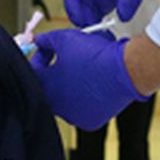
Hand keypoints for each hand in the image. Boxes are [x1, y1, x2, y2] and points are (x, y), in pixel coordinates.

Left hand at [28, 29, 147, 130]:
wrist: (127, 71)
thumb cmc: (97, 57)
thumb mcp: (66, 39)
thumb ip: (46, 40)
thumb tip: (39, 41)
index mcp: (45, 87)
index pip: (33, 71)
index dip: (41, 56)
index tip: (47, 50)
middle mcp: (57, 106)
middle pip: (50, 86)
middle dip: (56, 70)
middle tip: (68, 58)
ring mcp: (73, 116)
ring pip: (67, 97)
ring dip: (71, 83)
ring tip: (85, 69)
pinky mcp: (90, 121)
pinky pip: (82, 107)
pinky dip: (86, 96)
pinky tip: (94, 83)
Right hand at [62, 0, 159, 26]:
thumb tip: (122, 18)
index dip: (71, 4)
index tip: (79, 20)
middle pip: (76, 0)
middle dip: (80, 16)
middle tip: (92, 32)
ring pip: (85, 8)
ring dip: (90, 21)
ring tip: (101, 35)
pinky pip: (98, 11)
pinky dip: (99, 22)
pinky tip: (107, 32)